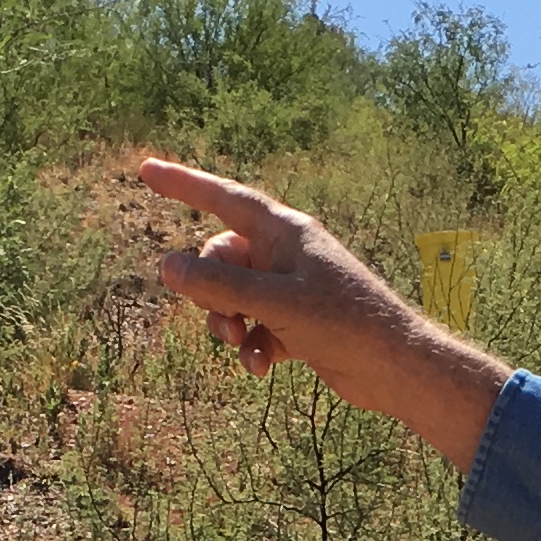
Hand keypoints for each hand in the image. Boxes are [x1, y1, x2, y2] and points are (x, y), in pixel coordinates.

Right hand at [138, 156, 510, 473]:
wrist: (395, 367)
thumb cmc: (344, 323)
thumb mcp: (273, 303)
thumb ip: (217, 285)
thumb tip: (166, 266)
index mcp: (283, 231)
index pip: (221, 197)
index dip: (182, 184)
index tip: (145, 170)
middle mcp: (285, 253)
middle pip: (219, 259)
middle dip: (210, 293)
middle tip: (225, 325)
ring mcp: (291, 288)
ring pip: (233, 297)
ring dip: (228, 325)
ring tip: (242, 348)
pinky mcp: (297, 323)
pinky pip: (254, 327)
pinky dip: (252, 346)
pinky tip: (261, 370)